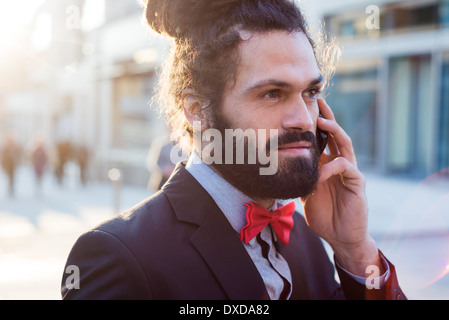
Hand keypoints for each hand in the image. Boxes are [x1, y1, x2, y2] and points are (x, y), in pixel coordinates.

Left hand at [301, 98, 381, 275]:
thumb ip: (299, 179)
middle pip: (337, 135)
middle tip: (319, 101)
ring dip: (335, 131)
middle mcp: (341, 165)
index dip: (317, 125)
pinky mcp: (357, 184)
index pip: (324, 140)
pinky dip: (331, 167)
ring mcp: (350, 173)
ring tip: (323, 121)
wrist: (340, 237)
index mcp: (328, 165)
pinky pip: (345, 169)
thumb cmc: (323, 215)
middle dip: (328, 117)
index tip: (307, 109)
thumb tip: (280, 169)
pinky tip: (320, 172)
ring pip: (346, 145)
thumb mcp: (306, 193)